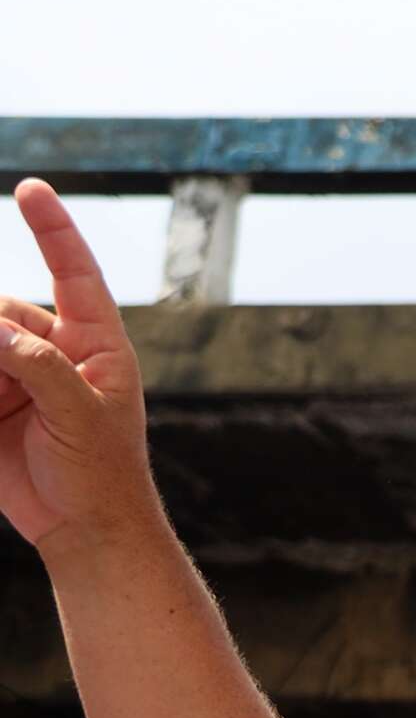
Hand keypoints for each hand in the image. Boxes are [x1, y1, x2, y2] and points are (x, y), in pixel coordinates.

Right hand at [0, 183, 160, 555]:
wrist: (84, 529)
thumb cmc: (103, 473)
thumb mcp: (84, 417)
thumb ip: (41, 368)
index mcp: (96, 345)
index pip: (74, 273)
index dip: (53, 229)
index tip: (32, 188)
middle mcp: (53, 350)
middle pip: (1, 312)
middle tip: (6, 375)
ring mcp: (15, 374)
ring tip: (6, 406)